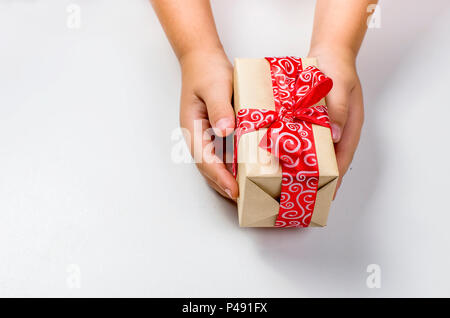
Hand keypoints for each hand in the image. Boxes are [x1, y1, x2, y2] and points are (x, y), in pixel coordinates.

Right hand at [179, 50, 237, 199]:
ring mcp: (204, 136)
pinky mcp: (213, 132)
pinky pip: (221, 155)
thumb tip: (224, 131)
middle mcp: (196, 137)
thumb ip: (219, 108)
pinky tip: (245, 170)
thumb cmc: (207, 71)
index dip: (219, 177)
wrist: (202, 58)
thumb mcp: (215, 87)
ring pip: (214, 164)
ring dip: (227, 179)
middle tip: (244, 199)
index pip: (205, 160)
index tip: (234, 191)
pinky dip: (231, 166)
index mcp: (192, 129)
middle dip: (223, 186)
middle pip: (208, 169)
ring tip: (245, 192)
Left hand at [308, 47, 363, 195]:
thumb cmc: (338, 68)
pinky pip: (308, 137)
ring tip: (294, 180)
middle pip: (331, 159)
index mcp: (350, 127)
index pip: (344, 158)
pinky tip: (287, 154)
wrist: (329, 52)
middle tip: (306, 193)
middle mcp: (339, 130)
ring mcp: (327, 125)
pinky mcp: (314, 119)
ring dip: (310, 165)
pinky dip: (301, 148)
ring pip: (319, 150)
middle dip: (321, 177)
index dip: (336, 178)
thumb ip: (339, 111)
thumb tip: (336, 136)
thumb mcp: (340, 88)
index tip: (327, 194)